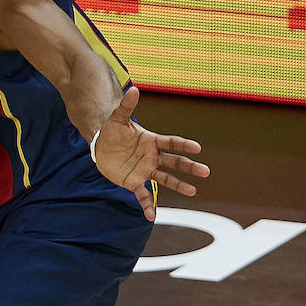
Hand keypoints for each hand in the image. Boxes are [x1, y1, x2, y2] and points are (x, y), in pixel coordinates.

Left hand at [93, 86, 209, 220]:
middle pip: (175, 162)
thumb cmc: (112, 131)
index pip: (171, 143)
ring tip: (193, 192)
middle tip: (205, 172)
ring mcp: (145, 170)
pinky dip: (148, 205)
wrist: (100, 147)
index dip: (184, 145)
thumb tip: (133, 89)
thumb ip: (126, 107)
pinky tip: (152, 217)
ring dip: (179, 185)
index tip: (198, 148)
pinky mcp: (134, 182)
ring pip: (165, 179)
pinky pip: (144, 195)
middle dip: (189, 167)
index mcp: (152, 141)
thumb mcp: (117, 119)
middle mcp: (153, 157)